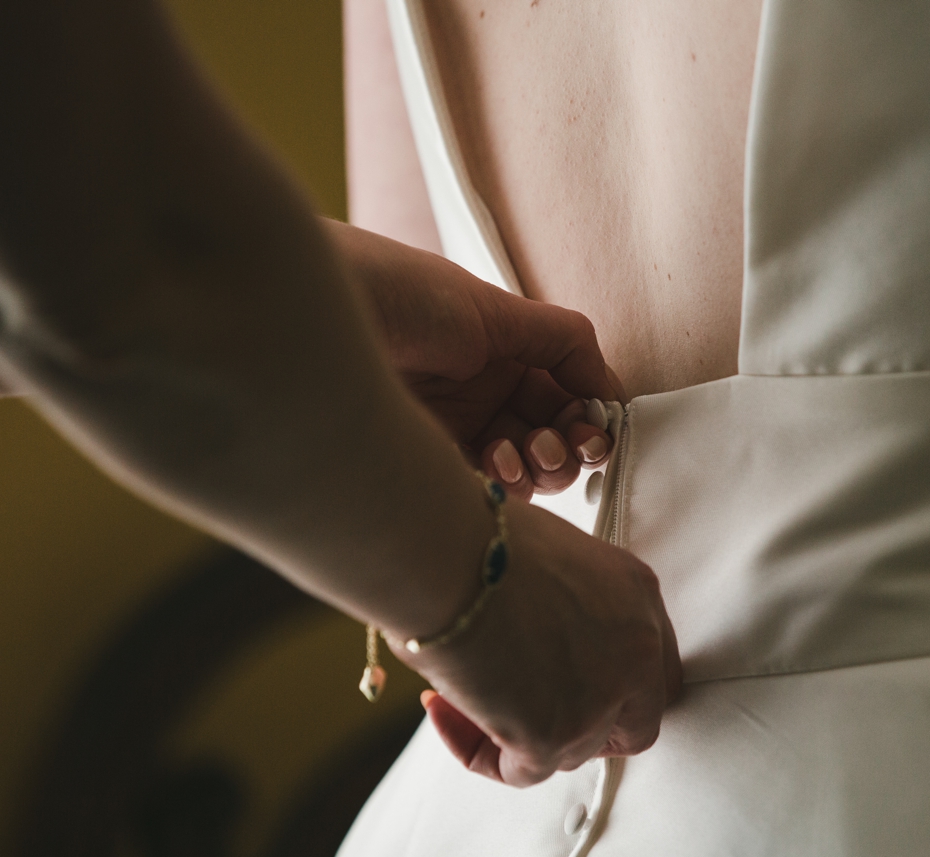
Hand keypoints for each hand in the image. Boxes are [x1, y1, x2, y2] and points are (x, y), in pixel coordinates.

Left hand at [322, 220, 621, 499]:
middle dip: (569, 448)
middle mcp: (482, 394)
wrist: (320, 315)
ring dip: (542, 469)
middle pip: (551, 439)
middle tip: (562, 446)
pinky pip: (486, 489)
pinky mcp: (429, 460)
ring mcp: (455, 430)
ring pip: (524, 471)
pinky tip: (496, 467)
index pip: (565, 397)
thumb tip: (609, 387)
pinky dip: (506, 486)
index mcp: (502, 352)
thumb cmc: (400, 295)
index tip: (595, 428)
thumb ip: (563, 341)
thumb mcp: (495, 308)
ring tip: (528, 455)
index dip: (587, 417)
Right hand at [401, 501, 682, 786]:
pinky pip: (521, 771)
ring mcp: (601, 697)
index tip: (572, 681)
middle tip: (533, 712)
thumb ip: (565, 598)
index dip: (614, 683)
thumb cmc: (480, 536)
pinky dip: (480, 752)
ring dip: (522, 732)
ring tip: (461, 691)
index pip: (653, 663)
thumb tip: (535, 626)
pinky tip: (443, 712)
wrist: (448, 554)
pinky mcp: (554, 736)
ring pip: (576, 749)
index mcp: (637, 595)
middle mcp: (635, 649)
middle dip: (589, 729)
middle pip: (636, 722)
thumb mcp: (549, 553)